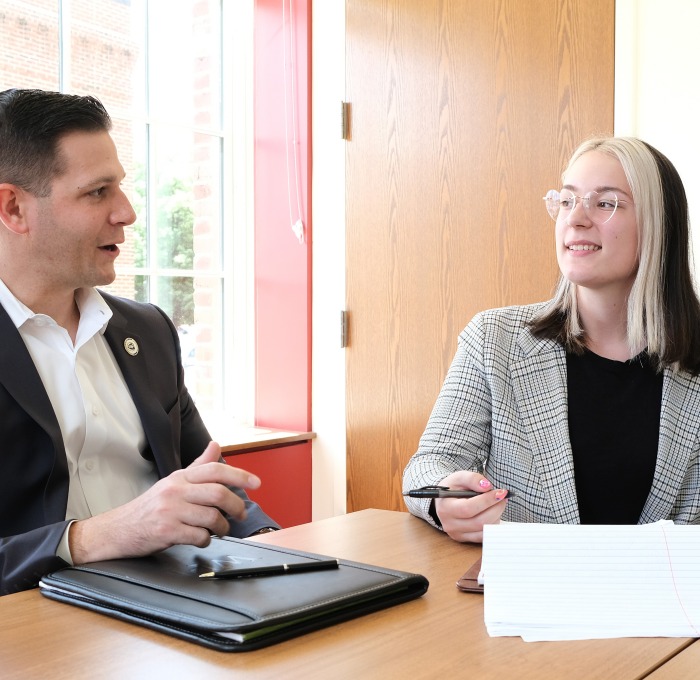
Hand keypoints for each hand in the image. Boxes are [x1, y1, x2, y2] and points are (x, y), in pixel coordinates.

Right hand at [69, 441, 261, 563]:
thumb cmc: (148, 508)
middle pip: (218, 493)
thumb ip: (197, 466)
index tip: (256, 483)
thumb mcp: (172, 482)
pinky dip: (206, 540)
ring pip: (212, 517)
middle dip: (237, 506)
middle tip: (241, 515)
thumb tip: (216, 445)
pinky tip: (202, 539)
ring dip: (222, 527)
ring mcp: (170, 511)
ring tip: (220, 530)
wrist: (115, 530)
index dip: (240, 475)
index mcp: (179, 477)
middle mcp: (175, 490)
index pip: (215, 470)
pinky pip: (199, 536)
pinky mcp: (166, 531)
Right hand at [434, 470, 509, 542]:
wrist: (444, 501)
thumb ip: (472, 478)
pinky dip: (493, 524)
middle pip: (479, 522)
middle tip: (502, 497)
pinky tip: (493, 514)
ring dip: (496, 516)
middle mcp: (450, 524)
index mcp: (446, 508)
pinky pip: (484, 536)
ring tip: (497, 504)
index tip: (500, 492)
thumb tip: (486, 486)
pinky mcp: (465, 539)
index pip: (469, 508)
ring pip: (484, 530)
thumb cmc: (452, 488)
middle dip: (496, 508)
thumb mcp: (459, 477)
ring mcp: (457, 534)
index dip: (487, 500)